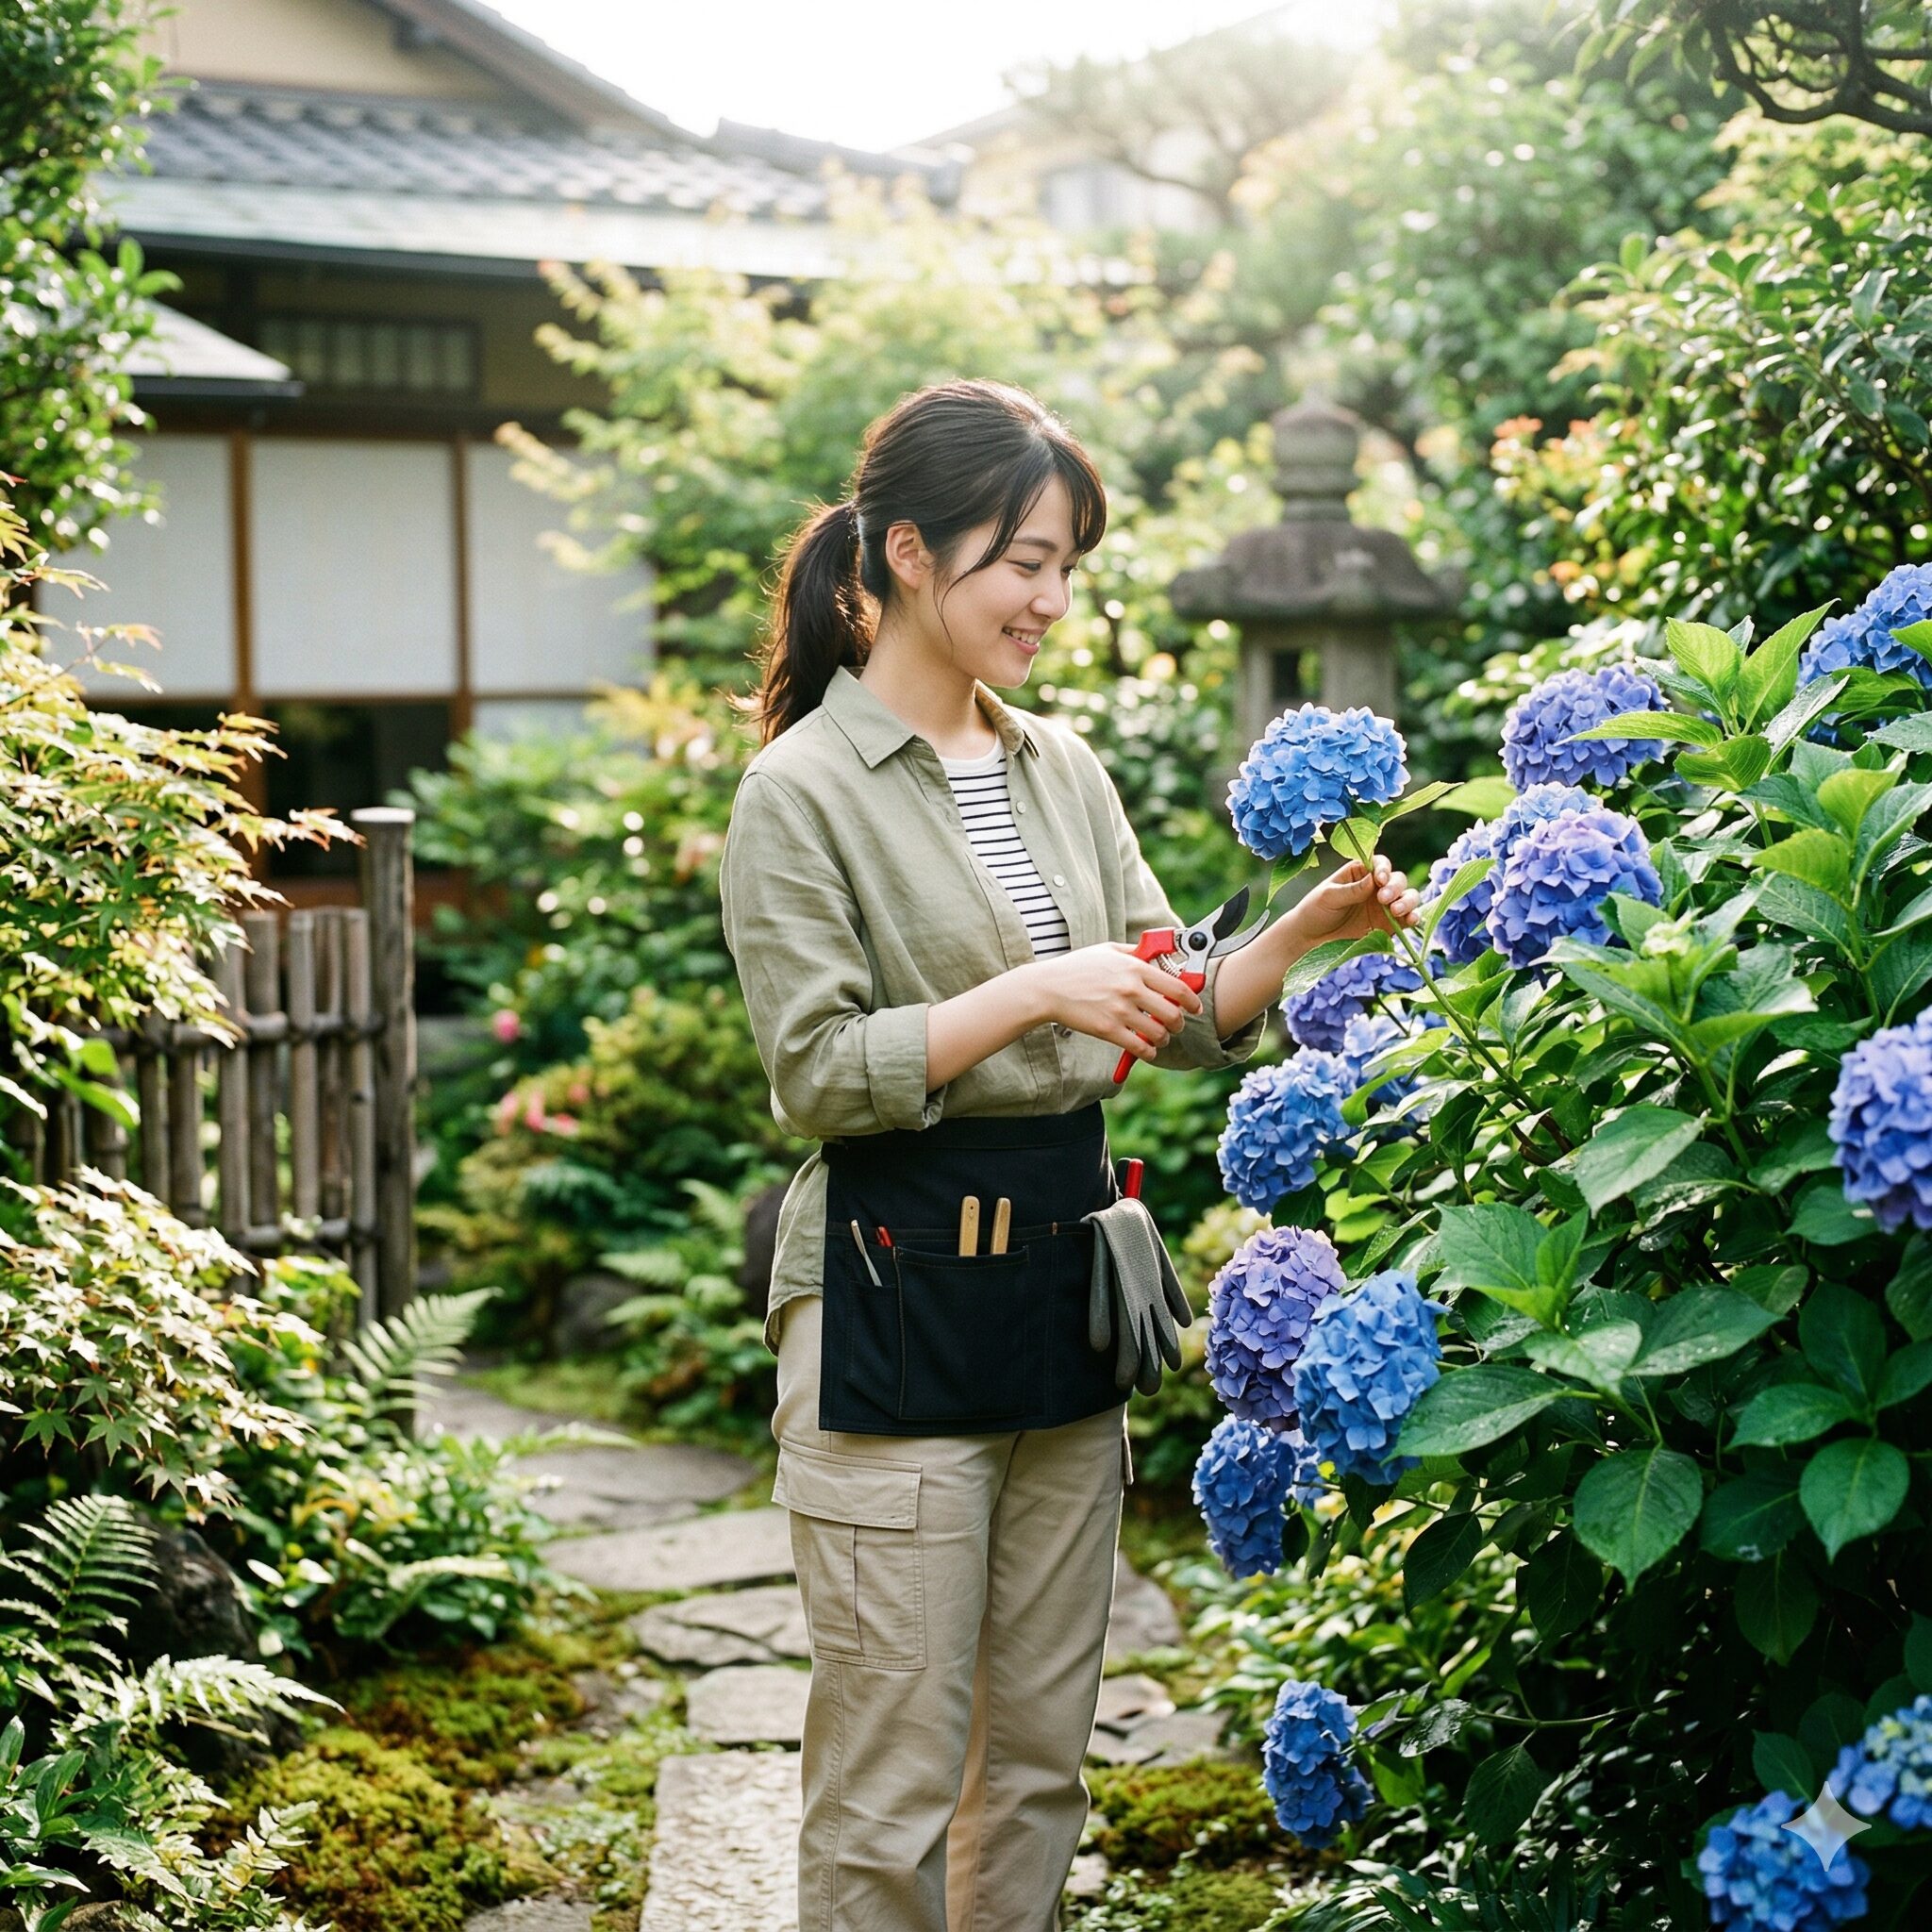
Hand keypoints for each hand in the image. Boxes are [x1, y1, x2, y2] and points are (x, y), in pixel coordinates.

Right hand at [1027, 942, 1203, 1061]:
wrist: (1049, 988)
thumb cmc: (1077, 968)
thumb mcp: (1107, 950)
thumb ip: (1134, 953)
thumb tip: (1156, 954)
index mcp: (1135, 967)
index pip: (1177, 987)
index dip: (1192, 1001)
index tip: (1195, 1007)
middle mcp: (1131, 988)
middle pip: (1173, 1013)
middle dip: (1179, 1023)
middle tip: (1176, 1025)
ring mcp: (1120, 1010)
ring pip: (1158, 1033)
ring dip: (1164, 1038)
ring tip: (1159, 1037)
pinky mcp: (1108, 1030)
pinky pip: (1139, 1047)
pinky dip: (1148, 1051)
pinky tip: (1146, 1049)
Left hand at [1294, 854, 1422, 946]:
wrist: (1310, 939)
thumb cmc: (1315, 911)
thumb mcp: (1328, 896)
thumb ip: (1352, 889)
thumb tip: (1373, 879)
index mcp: (1360, 873)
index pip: (1380, 864)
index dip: (1384, 869)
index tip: (1379, 878)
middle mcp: (1376, 887)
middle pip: (1397, 880)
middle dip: (1394, 887)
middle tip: (1383, 899)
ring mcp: (1384, 907)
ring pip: (1407, 897)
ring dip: (1407, 901)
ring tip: (1396, 910)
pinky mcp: (1388, 925)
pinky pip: (1406, 919)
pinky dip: (1413, 918)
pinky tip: (1411, 920)